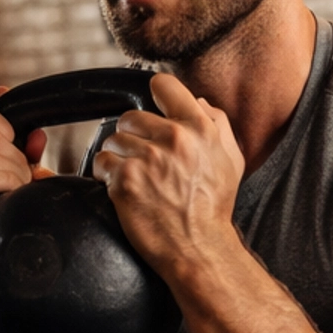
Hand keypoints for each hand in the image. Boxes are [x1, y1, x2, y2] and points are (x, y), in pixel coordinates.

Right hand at [0, 88, 46, 275]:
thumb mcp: (8, 182)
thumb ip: (20, 155)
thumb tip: (38, 134)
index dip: (5, 126)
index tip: (18, 155)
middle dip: (16, 160)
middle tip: (24, 185)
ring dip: (12, 176)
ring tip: (15, 196)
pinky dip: (0, 185)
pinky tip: (5, 200)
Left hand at [90, 73, 244, 282]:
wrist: (198, 248)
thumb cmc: (213, 208)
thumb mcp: (231, 161)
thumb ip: (218, 124)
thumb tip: (198, 101)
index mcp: (200, 127)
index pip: (163, 85)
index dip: (154, 97)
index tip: (152, 112)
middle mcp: (173, 138)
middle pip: (131, 116)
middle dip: (133, 136)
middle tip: (142, 158)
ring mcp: (147, 159)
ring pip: (113, 139)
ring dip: (118, 156)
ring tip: (133, 175)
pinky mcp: (125, 180)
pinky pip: (101, 163)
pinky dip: (106, 175)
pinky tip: (120, 187)